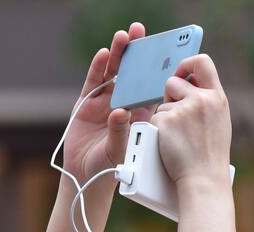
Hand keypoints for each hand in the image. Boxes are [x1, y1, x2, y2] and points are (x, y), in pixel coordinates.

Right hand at [62, 22, 156, 184]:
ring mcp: (106, 102)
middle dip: (137, 53)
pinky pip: (95, 82)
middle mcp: (125, 104)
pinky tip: (104, 54)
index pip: (151, 87)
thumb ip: (120, 131)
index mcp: (141, 114)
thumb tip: (121, 112)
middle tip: (141, 33)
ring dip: (119, 55)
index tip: (166, 53)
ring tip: (124, 37)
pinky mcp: (88, 103)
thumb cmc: (112, 167)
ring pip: (114, 73)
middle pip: (132, 74)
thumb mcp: (121, 151)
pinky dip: (98, 68)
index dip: (156, 70)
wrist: (87, 176)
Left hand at [150, 54, 231, 185]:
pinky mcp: (166, 120)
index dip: (188, 63)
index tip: (182, 73)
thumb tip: (192, 84)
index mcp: (217, 98)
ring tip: (179, 138)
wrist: (204, 179)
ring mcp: (183, 109)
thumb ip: (207, 102)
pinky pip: (155, 118)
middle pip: (174, 81)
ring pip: (162, 102)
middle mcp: (202, 99)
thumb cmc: (211, 156)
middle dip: (170, 96)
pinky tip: (170, 144)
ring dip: (164, 116)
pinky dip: (158, 130)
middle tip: (178, 118)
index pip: (203, 62)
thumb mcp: (219, 122)